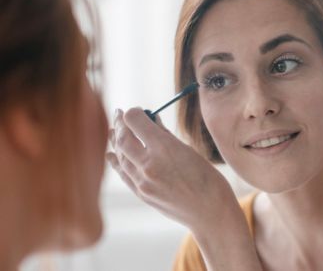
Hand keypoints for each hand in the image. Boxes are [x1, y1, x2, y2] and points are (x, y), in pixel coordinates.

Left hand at [106, 107, 234, 231]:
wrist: (210, 213)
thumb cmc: (207, 179)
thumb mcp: (189, 151)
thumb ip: (166, 135)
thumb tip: (152, 119)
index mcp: (164, 148)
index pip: (135, 121)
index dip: (134, 112)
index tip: (137, 110)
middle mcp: (149, 164)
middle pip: (123, 138)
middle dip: (120, 123)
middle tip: (119, 114)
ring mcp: (143, 182)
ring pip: (120, 156)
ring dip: (116, 141)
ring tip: (114, 130)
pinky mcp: (142, 195)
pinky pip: (123, 174)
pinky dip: (116, 161)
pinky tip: (110, 154)